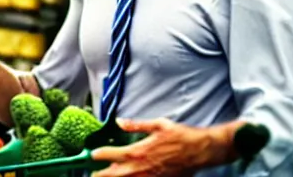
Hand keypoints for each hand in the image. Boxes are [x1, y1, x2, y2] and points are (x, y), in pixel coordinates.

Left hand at [90, 118, 208, 176]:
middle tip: (92, 174)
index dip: (100, 155)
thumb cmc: (180, 136)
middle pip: (115, 175)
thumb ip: (136, 125)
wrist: (201, 151)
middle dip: (101, 175)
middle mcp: (142, 167)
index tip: (92, 154)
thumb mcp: (157, 125)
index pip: (113, 155)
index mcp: (139, 151)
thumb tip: (120, 121)